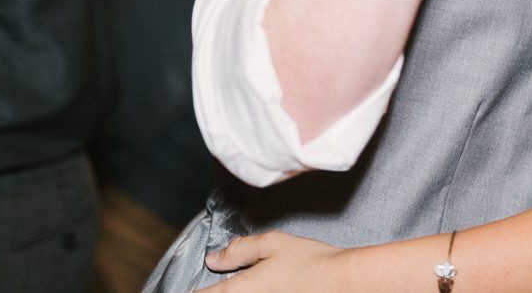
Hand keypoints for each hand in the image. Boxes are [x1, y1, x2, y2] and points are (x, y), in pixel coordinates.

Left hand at [206, 231, 342, 289]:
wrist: (341, 284)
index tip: (191, 289)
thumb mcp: (272, 243)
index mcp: (240, 289)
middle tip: (209, 287)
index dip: (194, 292)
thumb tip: (215, 258)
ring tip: (233, 287)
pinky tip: (261, 287)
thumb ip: (240, 250)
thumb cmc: (309, 262)